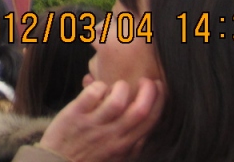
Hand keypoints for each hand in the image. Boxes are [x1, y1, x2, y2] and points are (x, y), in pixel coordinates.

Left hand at [39, 78, 163, 161]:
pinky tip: (98, 86)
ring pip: (116, 101)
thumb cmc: (88, 158)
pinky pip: (91, 95)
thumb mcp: (116, 157)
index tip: (160, 87)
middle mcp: (112, 136)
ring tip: (119, 85)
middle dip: (148, 92)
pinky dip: (98, 86)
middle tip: (147, 80)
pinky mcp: (74, 115)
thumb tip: (145, 127)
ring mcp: (93, 125)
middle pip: (139, 111)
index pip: (149, 121)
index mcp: (125, 145)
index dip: (159, 102)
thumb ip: (132, 145)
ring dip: (122, 88)